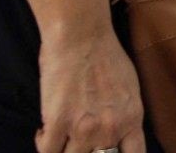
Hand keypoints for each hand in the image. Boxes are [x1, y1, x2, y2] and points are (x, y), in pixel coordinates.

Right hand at [35, 27, 145, 152]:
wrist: (82, 35)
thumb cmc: (105, 55)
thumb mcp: (129, 88)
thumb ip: (123, 115)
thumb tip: (117, 133)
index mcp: (132, 118)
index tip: (107, 152)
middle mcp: (110, 128)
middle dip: (86, 152)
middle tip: (76, 140)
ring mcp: (84, 128)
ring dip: (63, 149)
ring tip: (60, 136)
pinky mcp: (58, 122)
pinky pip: (48, 152)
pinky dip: (43, 144)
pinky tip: (45, 131)